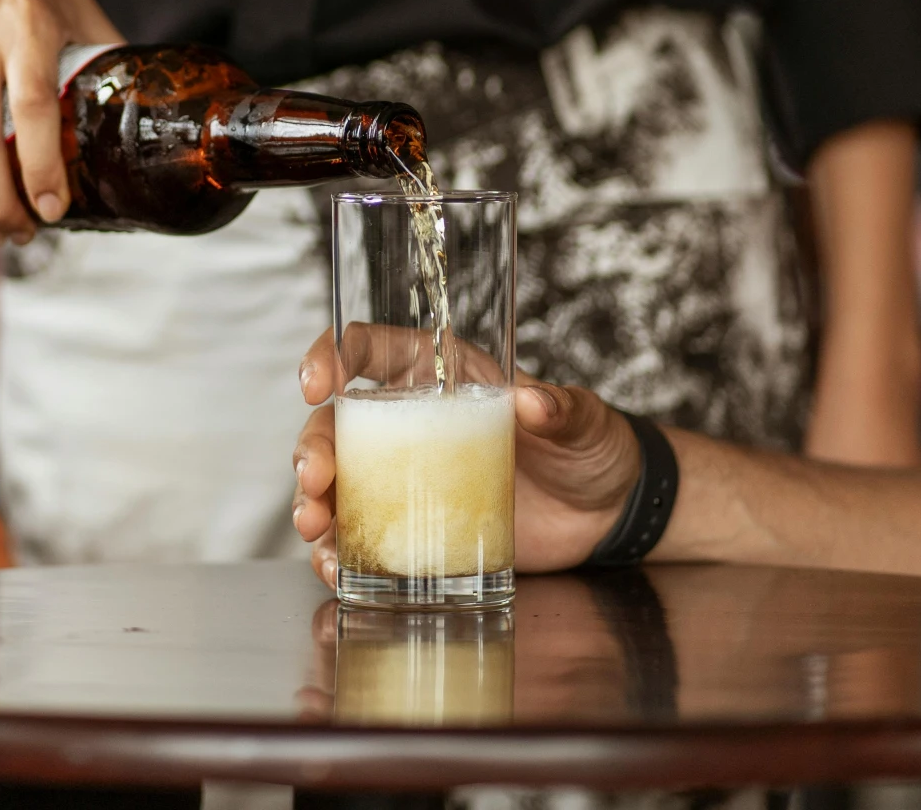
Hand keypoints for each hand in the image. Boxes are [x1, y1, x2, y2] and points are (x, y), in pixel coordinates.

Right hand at [289, 330, 646, 585]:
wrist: (607, 512)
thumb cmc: (589, 447)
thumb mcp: (582, 421)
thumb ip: (560, 409)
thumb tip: (533, 404)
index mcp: (440, 375)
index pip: (370, 349)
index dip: (332, 355)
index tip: (315, 382)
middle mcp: (410, 422)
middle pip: (337, 425)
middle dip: (313, 450)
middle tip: (315, 480)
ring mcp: (408, 479)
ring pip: (337, 484)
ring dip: (314, 505)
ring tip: (316, 528)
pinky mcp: (416, 527)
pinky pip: (362, 538)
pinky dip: (340, 554)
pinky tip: (338, 570)